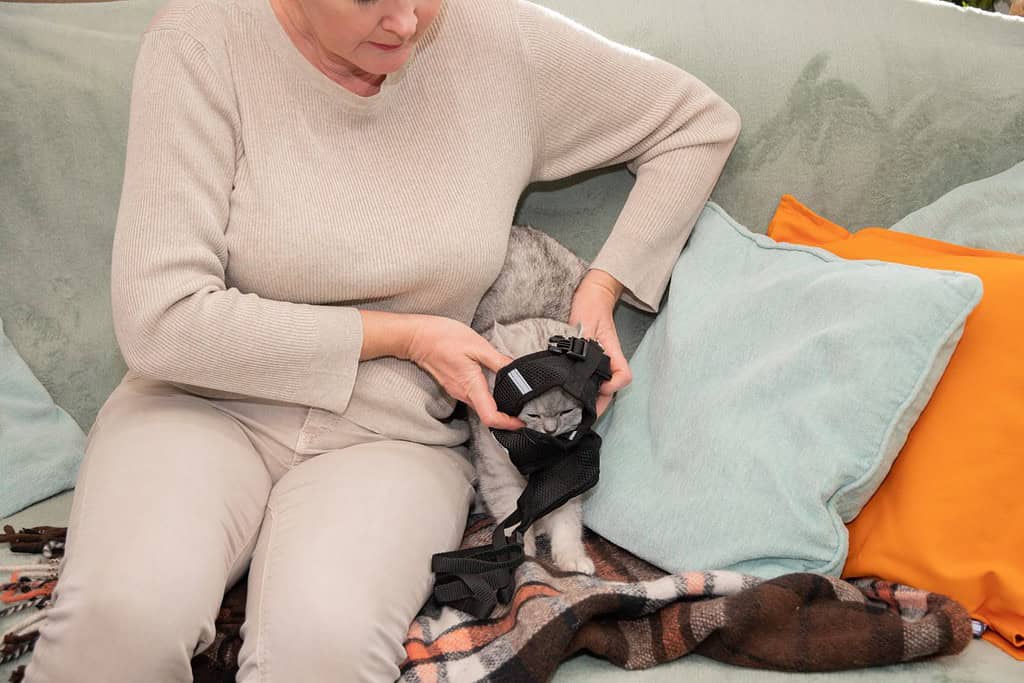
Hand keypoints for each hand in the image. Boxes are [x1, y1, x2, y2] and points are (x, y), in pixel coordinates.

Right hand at [403, 315, 525, 430]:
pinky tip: (495, 389)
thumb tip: (517, 372)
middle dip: (506, 418)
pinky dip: (486, 399)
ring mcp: (456, 391)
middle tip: (524, 412)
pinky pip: (473, 398)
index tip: (521, 423)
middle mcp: (462, 393)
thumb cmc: (443, 337)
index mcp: (470, 386)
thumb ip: (498, 361)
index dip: (507, 424)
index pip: (490, 417)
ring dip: (497, 409)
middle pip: (487, 416)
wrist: (416, 337)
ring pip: (480, 408)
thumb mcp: (477, 345)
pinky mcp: (453, 385)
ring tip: (513, 401)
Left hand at [569, 269, 632, 416]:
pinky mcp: (590, 360)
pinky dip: (581, 389)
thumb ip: (585, 344)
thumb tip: (580, 366)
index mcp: (612, 352)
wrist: (592, 294)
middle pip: (611, 390)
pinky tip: (567, 394)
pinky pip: (590, 379)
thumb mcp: (586, 324)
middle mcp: (609, 359)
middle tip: (577, 415)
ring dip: (588, 398)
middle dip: (597, 405)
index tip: (598, 388)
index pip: (623, 376)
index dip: (613, 386)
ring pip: (600, 387)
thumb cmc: (590, 306)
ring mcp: (601, 361)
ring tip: (570, 409)